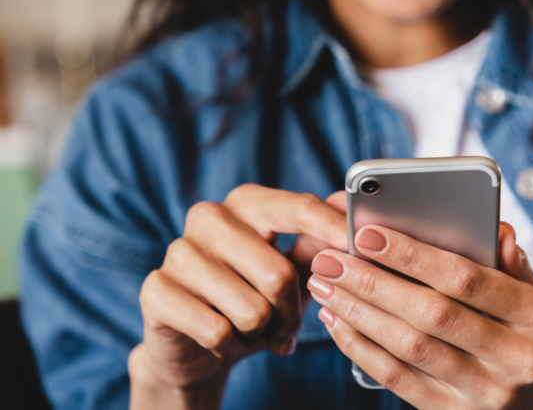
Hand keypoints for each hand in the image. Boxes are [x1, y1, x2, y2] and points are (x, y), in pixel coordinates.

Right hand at [130, 185, 346, 407]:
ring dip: (259, 333)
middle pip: (278, 273)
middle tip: (285, 327)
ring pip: (251, 309)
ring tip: (250, 330)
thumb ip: (318, 241)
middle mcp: (209, 217)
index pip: (298, 207)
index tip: (358, 244)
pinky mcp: (156, 289)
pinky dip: (230, 347)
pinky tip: (222, 340)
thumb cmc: (252, 298)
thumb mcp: (292, 270)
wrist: (195, 345)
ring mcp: (178, 251)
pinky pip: (218, 331)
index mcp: (247, 202)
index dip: (332, 229)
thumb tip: (348, 206)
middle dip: (290, 313)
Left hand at [307, 214, 532, 408]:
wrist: (529, 405)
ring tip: (325, 286)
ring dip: (358, 313)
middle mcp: (515, 357)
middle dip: (373, 282)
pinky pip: (396, 378)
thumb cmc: (516, 330)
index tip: (367, 234)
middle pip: (431, 314)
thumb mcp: (526, 292)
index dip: (414, 256)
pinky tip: (337, 321)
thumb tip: (497, 231)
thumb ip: (507, 259)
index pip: (467, 278)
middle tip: (330, 260)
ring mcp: (484, 392)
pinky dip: (360, 347)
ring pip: (409, 347)